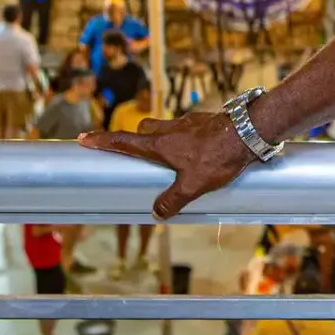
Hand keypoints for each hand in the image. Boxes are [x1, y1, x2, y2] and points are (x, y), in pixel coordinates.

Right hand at [78, 111, 255, 219]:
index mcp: (162, 144)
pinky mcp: (207, 121)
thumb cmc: (219, 156)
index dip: (103, 141)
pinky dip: (187, 138)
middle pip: (145, 129)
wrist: (250, 132)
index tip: (84, 138)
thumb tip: (156, 213)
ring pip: (167, 126)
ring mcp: (190, 123)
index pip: (125, 141)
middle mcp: (172, 129)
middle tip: (136, 154)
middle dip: (137, 139)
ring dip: (164, 139)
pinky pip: (189, 129)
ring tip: (173, 160)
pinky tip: (200, 153)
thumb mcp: (193, 185)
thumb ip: (172, 200)